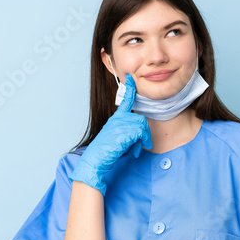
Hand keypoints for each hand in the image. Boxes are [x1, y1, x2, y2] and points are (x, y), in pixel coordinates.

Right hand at [69, 74, 152, 195]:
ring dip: (143, 139)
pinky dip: (142, 143)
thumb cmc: (107, 152)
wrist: (95, 160)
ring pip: (142, 125)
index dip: (130, 88)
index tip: (131, 78)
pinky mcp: (123, 131)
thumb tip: (142, 138)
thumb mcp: (120, 139)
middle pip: (140, 119)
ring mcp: (120, 124)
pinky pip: (141, 133)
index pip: (125, 100)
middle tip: (142, 146)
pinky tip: (136, 152)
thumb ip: (129, 133)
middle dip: (144, 133)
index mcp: (116, 118)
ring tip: (137, 150)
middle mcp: (117, 119)